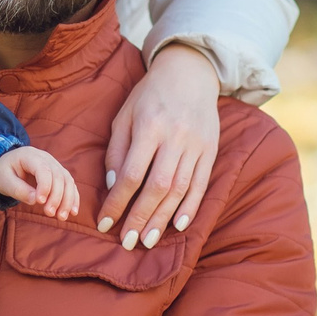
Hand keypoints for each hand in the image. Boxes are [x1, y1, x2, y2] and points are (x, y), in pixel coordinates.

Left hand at [0, 145, 81, 219]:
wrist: (7, 166)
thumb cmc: (4, 173)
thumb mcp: (4, 181)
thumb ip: (18, 189)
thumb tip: (35, 200)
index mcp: (30, 156)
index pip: (43, 169)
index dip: (45, 186)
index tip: (40, 202)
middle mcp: (46, 158)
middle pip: (58, 176)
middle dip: (56, 196)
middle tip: (49, 213)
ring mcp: (55, 165)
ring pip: (67, 181)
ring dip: (67, 200)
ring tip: (61, 217)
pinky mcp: (60, 175)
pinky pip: (70, 186)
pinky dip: (73, 198)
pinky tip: (73, 212)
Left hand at [96, 41, 220, 249]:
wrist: (190, 73)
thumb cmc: (149, 96)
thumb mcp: (125, 116)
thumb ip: (117, 151)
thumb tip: (114, 186)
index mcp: (150, 127)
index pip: (133, 174)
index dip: (118, 202)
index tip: (105, 223)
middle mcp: (176, 137)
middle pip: (158, 186)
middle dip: (141, 217)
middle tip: (127, 242)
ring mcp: (197, 145)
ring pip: (180, 189)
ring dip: (163, 218)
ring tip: (148, 240)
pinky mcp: (211, 150)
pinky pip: (201, 184)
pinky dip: (190, 207)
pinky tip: (178, 225)